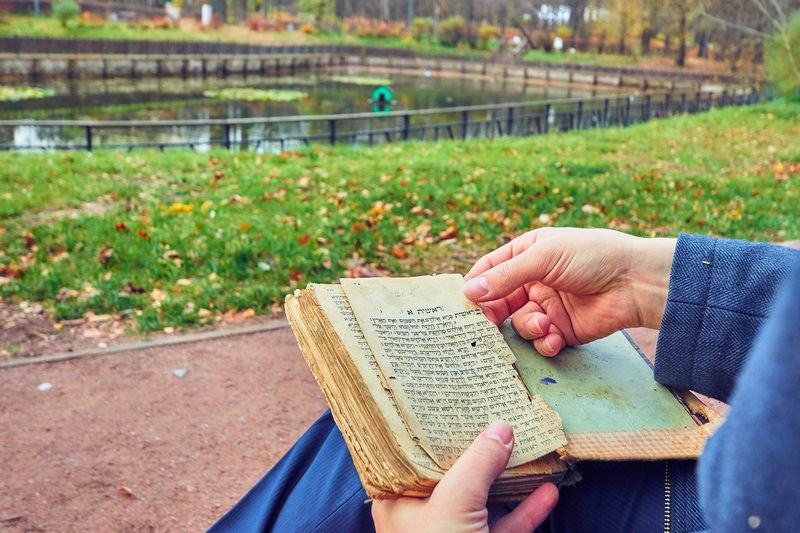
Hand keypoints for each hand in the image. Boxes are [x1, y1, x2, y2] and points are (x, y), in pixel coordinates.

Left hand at [372, 421, 558, 532]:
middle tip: (493, 411)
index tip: (447, 397)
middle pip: (453, 472)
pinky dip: (528, 509)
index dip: (428, 426)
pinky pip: (506, 526)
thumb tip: (500, 427)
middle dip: (477, 447)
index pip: (410, 452)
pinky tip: (549, 490)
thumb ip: (476, 463)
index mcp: (399, 499)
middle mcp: (424, 516)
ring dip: (508, 475)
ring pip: (483, 498)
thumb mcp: (453, 503)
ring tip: (527, 444)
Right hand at [463, 228, 675, 355]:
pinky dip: (544, 342)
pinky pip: (541, 341)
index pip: (490, 270)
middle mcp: (533, 281)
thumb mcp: (545, 257)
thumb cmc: (593, 256)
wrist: (637, 282)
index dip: (476, 285)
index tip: (463, 302)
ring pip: (519, 324)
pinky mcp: (562, 330)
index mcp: (528, 254)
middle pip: (499, 302)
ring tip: (543, 324)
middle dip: (493, 315)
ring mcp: (547, 306)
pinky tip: (555, 337)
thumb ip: (506, 276)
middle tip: (486, 327)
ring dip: (528, 327)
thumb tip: (469, 290)